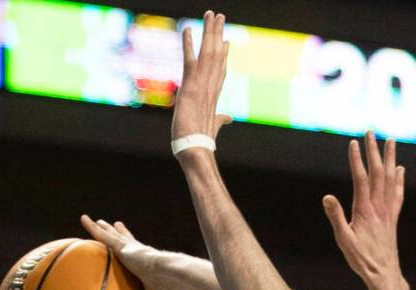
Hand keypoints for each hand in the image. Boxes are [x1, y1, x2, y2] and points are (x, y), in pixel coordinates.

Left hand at [79, 215, 181, 289]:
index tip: (132, 242)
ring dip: (105, 229)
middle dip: (120, 233)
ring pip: (113, 237)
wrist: (167, 277)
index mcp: (148, 264)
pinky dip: (93, 228)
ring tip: (96, 222)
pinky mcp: (122, 247)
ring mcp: (129, 249)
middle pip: (126, 241)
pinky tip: (83, 219)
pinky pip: (103, 236)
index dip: (136, 248)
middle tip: (113, 224)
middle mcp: (138, 253)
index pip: (141, 254)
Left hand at [172, 11, 231, 158]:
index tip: (226, 41)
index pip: (220, 70)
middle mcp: (211, 86)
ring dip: (209, 32)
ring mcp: (202, 85)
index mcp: (214, 95)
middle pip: (217, 55)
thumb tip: (227, 118)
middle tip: (219, 16)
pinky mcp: (191, 86)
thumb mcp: (211, 127)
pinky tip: (188, 28)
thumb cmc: (200, 141)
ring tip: (211, 14)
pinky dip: (188, 43)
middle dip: (218, 34)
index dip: (223, 55)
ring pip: (208, 53)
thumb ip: (219, 120)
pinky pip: (190, 59)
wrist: (195, 148)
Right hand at [322, 131, 405, 286]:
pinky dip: (398, 179)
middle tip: (371, 132)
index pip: (361, 179)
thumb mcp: (344, 240)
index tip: (353, 143)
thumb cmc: (361, 260)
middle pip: (378, 173)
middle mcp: (379, 207)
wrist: (384, 274)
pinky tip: (400, 170)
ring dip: (390, 158)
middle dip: (374, 151)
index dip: (357, 160)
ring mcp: (388, 211)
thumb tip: (327, 197)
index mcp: (365, 210)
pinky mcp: (392, 218)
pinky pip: (397, 193)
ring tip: (391, 141)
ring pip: (390, 179)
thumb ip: (336, 217)